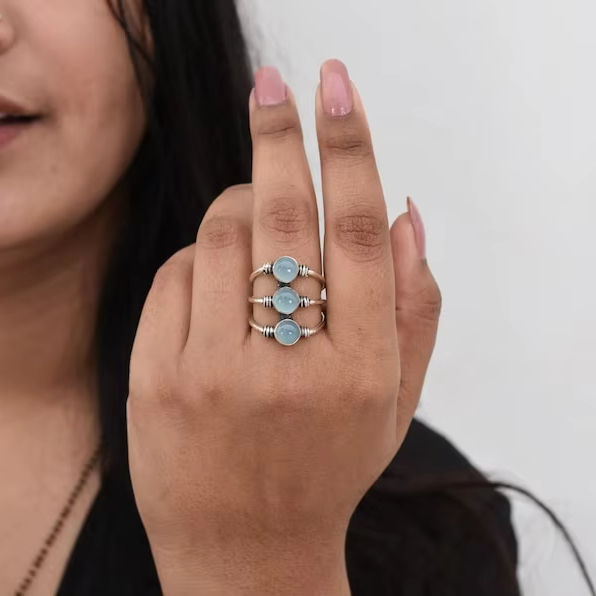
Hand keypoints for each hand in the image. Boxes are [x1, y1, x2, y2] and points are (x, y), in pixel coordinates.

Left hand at [126, 59, 440, 594]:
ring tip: (252, 214)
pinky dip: (198, 255)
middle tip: (276, 84)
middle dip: (278, 135)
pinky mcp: (156, 381)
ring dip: (237, 203)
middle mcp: (288, 369)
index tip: (336, 88)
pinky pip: (174, 275)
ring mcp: (212, 374)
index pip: (354, 232)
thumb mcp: (396, 400)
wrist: (248, 551)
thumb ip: (415, 306)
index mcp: (361, 370)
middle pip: (280, 217)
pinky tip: (216, 277)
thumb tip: (403, 214)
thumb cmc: (329, 467)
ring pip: (219, 235)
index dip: (348, 148)